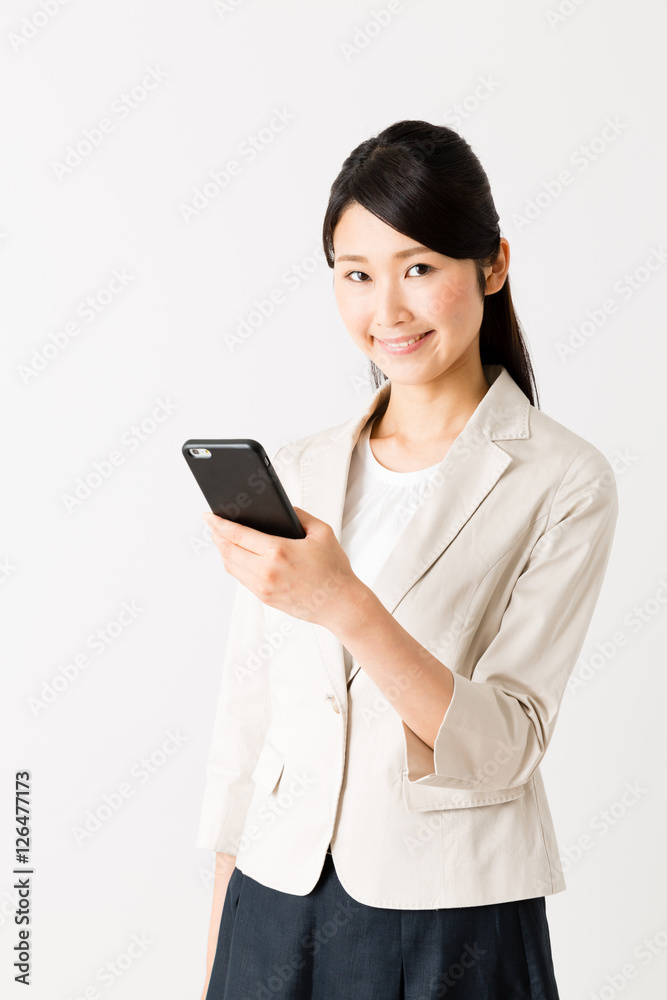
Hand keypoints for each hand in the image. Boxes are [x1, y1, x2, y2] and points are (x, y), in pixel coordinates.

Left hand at [202, 506, 361, 629]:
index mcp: (278, 551)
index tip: (208, 516)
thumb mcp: (322, 532)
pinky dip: (234, 565)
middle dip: (217, 536)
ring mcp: (264, 587)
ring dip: (223, 551)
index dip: (218, 524)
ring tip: (222, 539)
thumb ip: (299, 515)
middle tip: (212, 525)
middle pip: (227, 551)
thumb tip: (280, 509)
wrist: (340, 603)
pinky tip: (236, 556)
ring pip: (231, 566)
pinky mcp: (265, 598)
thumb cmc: (334, 569)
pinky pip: (241, 579)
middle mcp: (266, 571)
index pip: (237, 534)